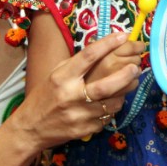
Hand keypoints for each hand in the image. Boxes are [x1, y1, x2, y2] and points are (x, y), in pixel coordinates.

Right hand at [16, 31, 139, 150]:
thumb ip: (75, 65)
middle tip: (135, 67)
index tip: (122, 36)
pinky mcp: (86, 129)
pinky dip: (111, 109)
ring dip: (123, 93)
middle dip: (125, 74)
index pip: (88, 56)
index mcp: (62, 78)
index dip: (108, 44)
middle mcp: (71, 96)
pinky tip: (107, 104)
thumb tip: (101, 49)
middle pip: (107, 84)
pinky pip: (107, 117)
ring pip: (113, 103)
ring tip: (125, 85)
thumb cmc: (44, 97)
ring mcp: (80, 115)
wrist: (31, 128)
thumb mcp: (54, 76)